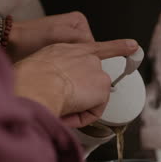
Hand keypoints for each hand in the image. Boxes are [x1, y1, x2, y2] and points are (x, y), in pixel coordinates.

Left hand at [8, 12, 93, 60]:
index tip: (73, 62)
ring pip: (79, 60)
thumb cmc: (28, 37)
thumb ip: (78, 39)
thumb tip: (93, 48)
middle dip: (76, 61)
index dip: (84, 56)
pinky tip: (55, 68)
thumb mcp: (57, 34)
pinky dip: (64, 68)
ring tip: (55, 64)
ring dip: (69, 66)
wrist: (9, 43)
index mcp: (79, 22)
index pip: (93, 45)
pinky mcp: (61, 51)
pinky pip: (70, 63)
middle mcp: (75, 30)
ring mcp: (68, 42)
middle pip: (87, 53)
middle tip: (62, 63)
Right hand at [14, 40, 138, 127]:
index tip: (133, 45)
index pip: (94, 47)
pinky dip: (85, 116)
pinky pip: (95, 109)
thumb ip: (51, 73)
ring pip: (92, 97)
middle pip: (90, 80)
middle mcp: (85, 56)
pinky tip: (70, 114)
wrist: (36, 83)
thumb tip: (52, 87)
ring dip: (79, 106)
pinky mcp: (102, 86)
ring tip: (59, 108)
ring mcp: (96, 70)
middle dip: (79, 94)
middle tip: (60, 103)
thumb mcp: (37, 67)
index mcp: (66, 49)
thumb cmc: (27, 78)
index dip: (116, 47)